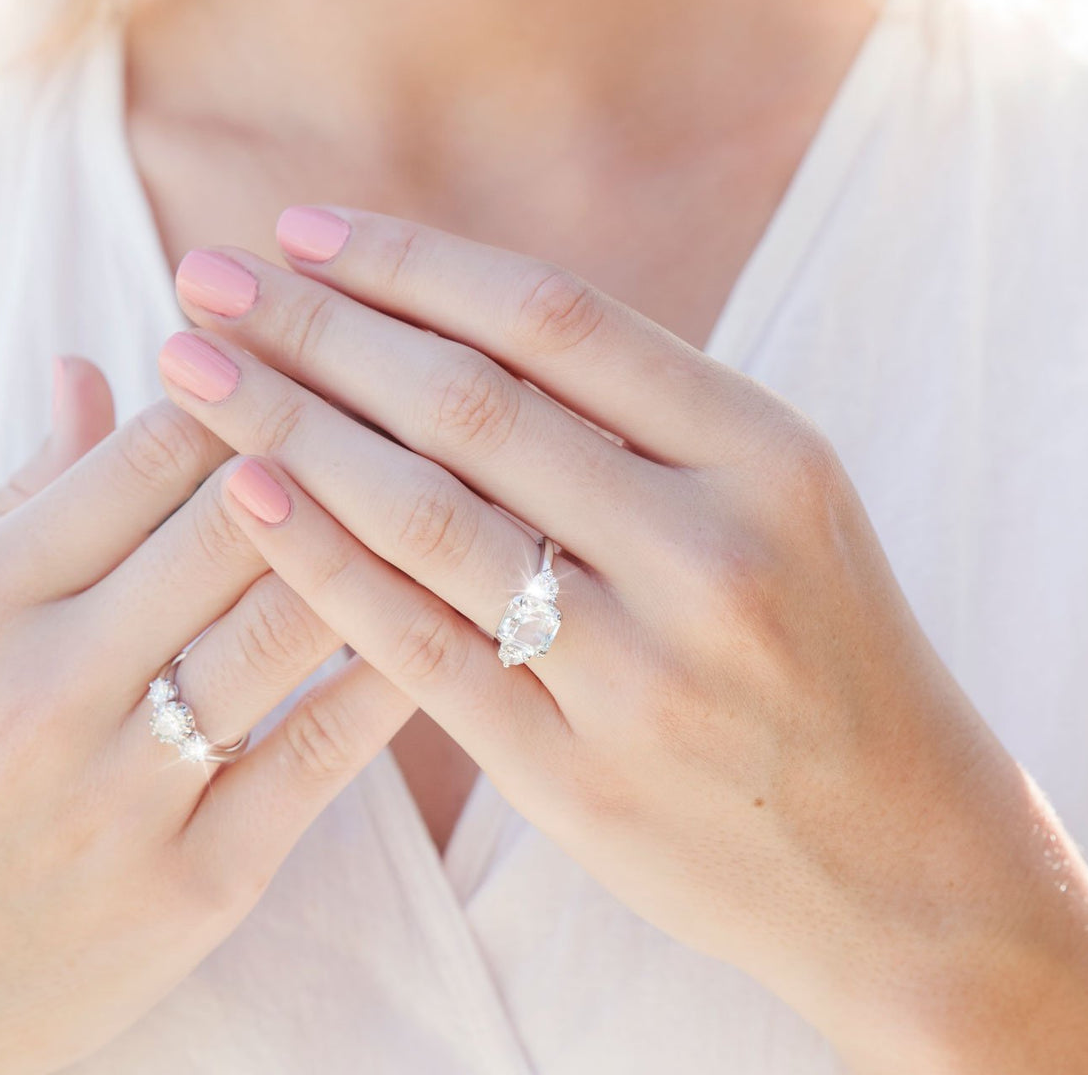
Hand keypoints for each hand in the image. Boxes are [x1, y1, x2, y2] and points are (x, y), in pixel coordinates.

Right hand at [0, 355, 413, 1074]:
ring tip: (455, 474)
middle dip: (333, 438)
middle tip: (413, 389)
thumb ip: (17, 495)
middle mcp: (52, 687)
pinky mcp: (202, 880)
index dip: (244, 383)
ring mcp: (130, 791)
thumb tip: (90, 365)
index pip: (146, 452)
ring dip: (384, 533)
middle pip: (238, 517)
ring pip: (295, 618)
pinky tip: (453, 603)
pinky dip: (397, 662)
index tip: (307, 348)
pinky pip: (326, 744)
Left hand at [160, 207, 1087, 1074]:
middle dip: (316, 329)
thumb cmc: (827, 649)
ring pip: (427, 514)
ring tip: (187, 374)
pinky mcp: (578, 773)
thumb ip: (639, 414)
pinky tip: (241, 494)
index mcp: (765, 452)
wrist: (900, 857)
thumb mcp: (779, 499)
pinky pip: (418, 644)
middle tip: (201, 278)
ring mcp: (642, 669)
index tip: (299, 229)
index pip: (552, 318)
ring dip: (288, 428)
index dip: (410, 263)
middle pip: (469, 405)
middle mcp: (710, 548)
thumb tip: (447, 311)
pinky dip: (318, 560)